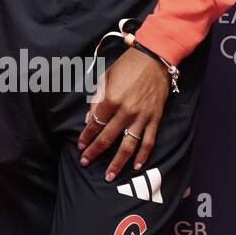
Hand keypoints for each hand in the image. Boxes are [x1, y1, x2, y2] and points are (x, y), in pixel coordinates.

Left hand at [77, 48, 168, 181]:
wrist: (154, 58)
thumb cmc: (126, 66)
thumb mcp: (105, 78)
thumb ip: (96, 100)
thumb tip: (89, 119)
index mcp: (110, 100)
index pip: (94, 124)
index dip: (86, 137)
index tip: (80, 146)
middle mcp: (125, 111)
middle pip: (108, 138)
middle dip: (95, 152)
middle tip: (86, 163)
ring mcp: (142, 117)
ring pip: (128, 146)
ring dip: (117, 163)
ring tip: (109, 176)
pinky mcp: (155, 118)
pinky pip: (149, 141)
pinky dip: (143, 155)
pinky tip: (136, 166)